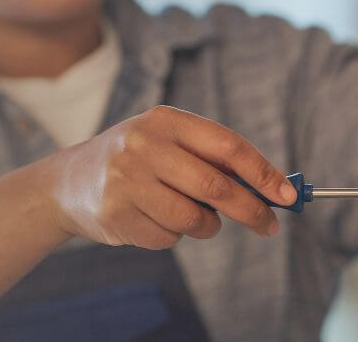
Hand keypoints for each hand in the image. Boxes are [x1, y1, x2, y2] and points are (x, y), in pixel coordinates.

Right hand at [39, 105, 296, 249]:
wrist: (69, 181)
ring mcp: (126, 180)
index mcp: (165, 119)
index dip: (263, 173)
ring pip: (194, 219)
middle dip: (251, 210)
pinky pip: (168, 238)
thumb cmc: (139, 162)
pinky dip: (173, 235)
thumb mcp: (171, 144)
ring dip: (206, 226)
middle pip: (215, 187)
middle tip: (270, 225)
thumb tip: (276, 189)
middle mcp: (143, 145)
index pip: (227, 146)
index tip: (288, 196)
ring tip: (193, 216)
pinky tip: (152, 218)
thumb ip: (217, 160)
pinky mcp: (115, 213)